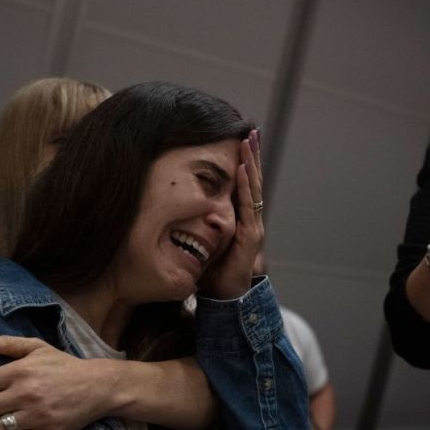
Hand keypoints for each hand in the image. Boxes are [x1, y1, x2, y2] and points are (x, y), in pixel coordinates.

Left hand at [198, 129, 263, 299]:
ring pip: (252, 189)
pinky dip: (245, 187)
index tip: (241, 140)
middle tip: (250, 131)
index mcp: (240, 218)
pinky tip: (243, 170)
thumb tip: (176, 209)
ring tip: (248, 142)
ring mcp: (253, 227)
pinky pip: (248, 207)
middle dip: (251, 156)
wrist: (226, 297)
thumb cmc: (214, 271)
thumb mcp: (204, 240)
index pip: (243, 185)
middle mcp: (250, 219)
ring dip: (251, 164)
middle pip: (251, 181)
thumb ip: (198, 224)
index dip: (244, 163)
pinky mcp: (251, 237)